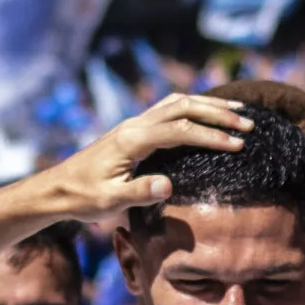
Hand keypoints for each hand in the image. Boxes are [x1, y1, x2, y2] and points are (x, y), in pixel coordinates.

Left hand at [29, 94, 254, 222]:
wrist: (56, 190)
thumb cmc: (82, 198)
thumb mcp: (109, 201)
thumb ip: (139, 192)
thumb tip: (168, 185)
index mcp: (132, 140)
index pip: (180, 131)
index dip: (211, 136)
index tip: (238, 146)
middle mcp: (134, 125)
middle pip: (183, 107)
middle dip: (218, 115)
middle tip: (248, 125)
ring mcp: (133, 124)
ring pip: (177, 103)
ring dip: (208, 106)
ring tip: (237, 115)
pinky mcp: (133, 130)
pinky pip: (169, 110)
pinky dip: (193, 108)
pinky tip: (207, 116)